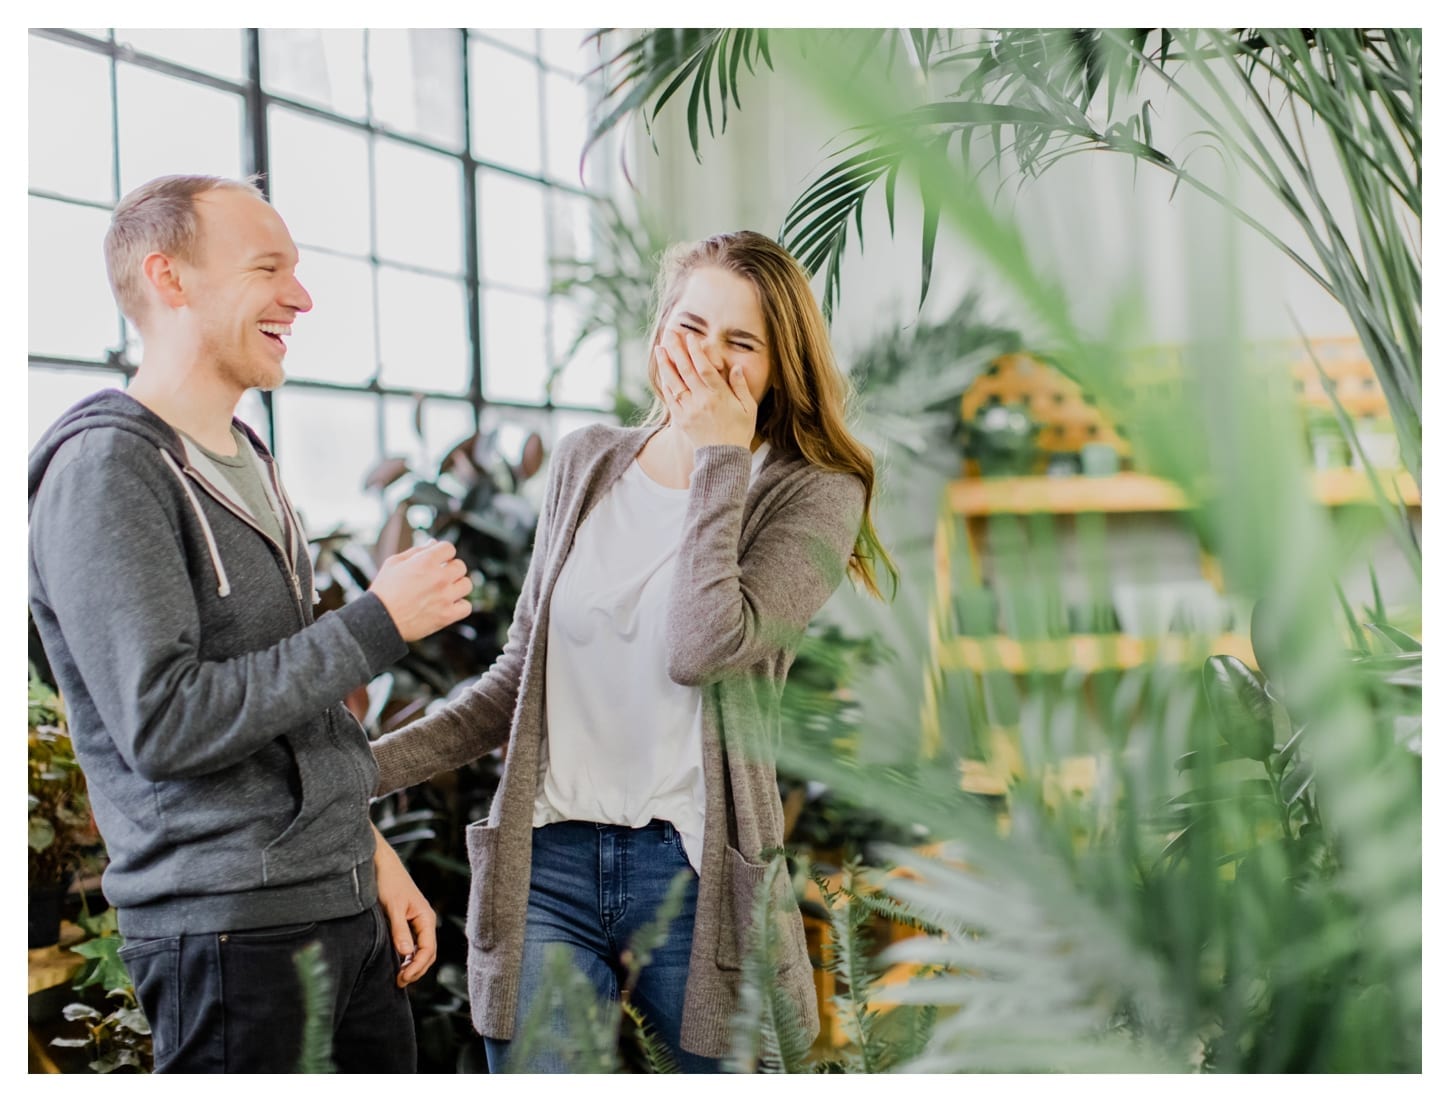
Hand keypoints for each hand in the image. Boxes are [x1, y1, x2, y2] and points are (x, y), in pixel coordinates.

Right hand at [368, 540, 471, 641]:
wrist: (378, 620)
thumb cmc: (384, 592)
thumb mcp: (394, 563)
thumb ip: (416, 551)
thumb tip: (433, 544)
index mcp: (426, 561)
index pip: (449, 548)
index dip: (443, 553)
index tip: (439, 560)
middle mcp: (439, 578)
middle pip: (460, 566)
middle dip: (451, 568)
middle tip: (440, 576)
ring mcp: (445, 597)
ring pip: (467, 584)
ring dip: (457, 586)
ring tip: (445, 590)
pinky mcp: (447, 616)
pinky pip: (466, 607)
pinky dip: (460, 605)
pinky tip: (448, 604)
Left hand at [371, 825, 436, 987]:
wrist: (381, 864)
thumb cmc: (388, 882)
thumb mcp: (393, 906)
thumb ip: (399, 930)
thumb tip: (406, 954)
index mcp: (426, 917)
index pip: (429, 950)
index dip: (418, 967)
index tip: (402, 978)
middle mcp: (424, 921)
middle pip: (428, 953)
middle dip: (417, 970)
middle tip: (399, 982)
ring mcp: (416, 922)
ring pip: (420, 950)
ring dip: (412, 965)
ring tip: (397, 977)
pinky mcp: (406, 922)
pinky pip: (412, 944)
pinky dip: (406, 957)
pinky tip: (396, 963)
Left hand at [656, 329, 756, 449]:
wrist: (723, 458)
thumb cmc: (739, 431)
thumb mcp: (749, 409)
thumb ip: (741, 387)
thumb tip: (736, 367)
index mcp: (720, 396)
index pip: (705, 368)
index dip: (696, 351)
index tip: (690, 337)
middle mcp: (702, 401)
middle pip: (686, 370)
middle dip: (677, 350)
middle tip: (670, 333)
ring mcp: (689, 410)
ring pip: (674, 382)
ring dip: (666, 364)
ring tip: (660, 348)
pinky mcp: (681, 419)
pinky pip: (670, 398)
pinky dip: (666, 383)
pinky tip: (663, 372)